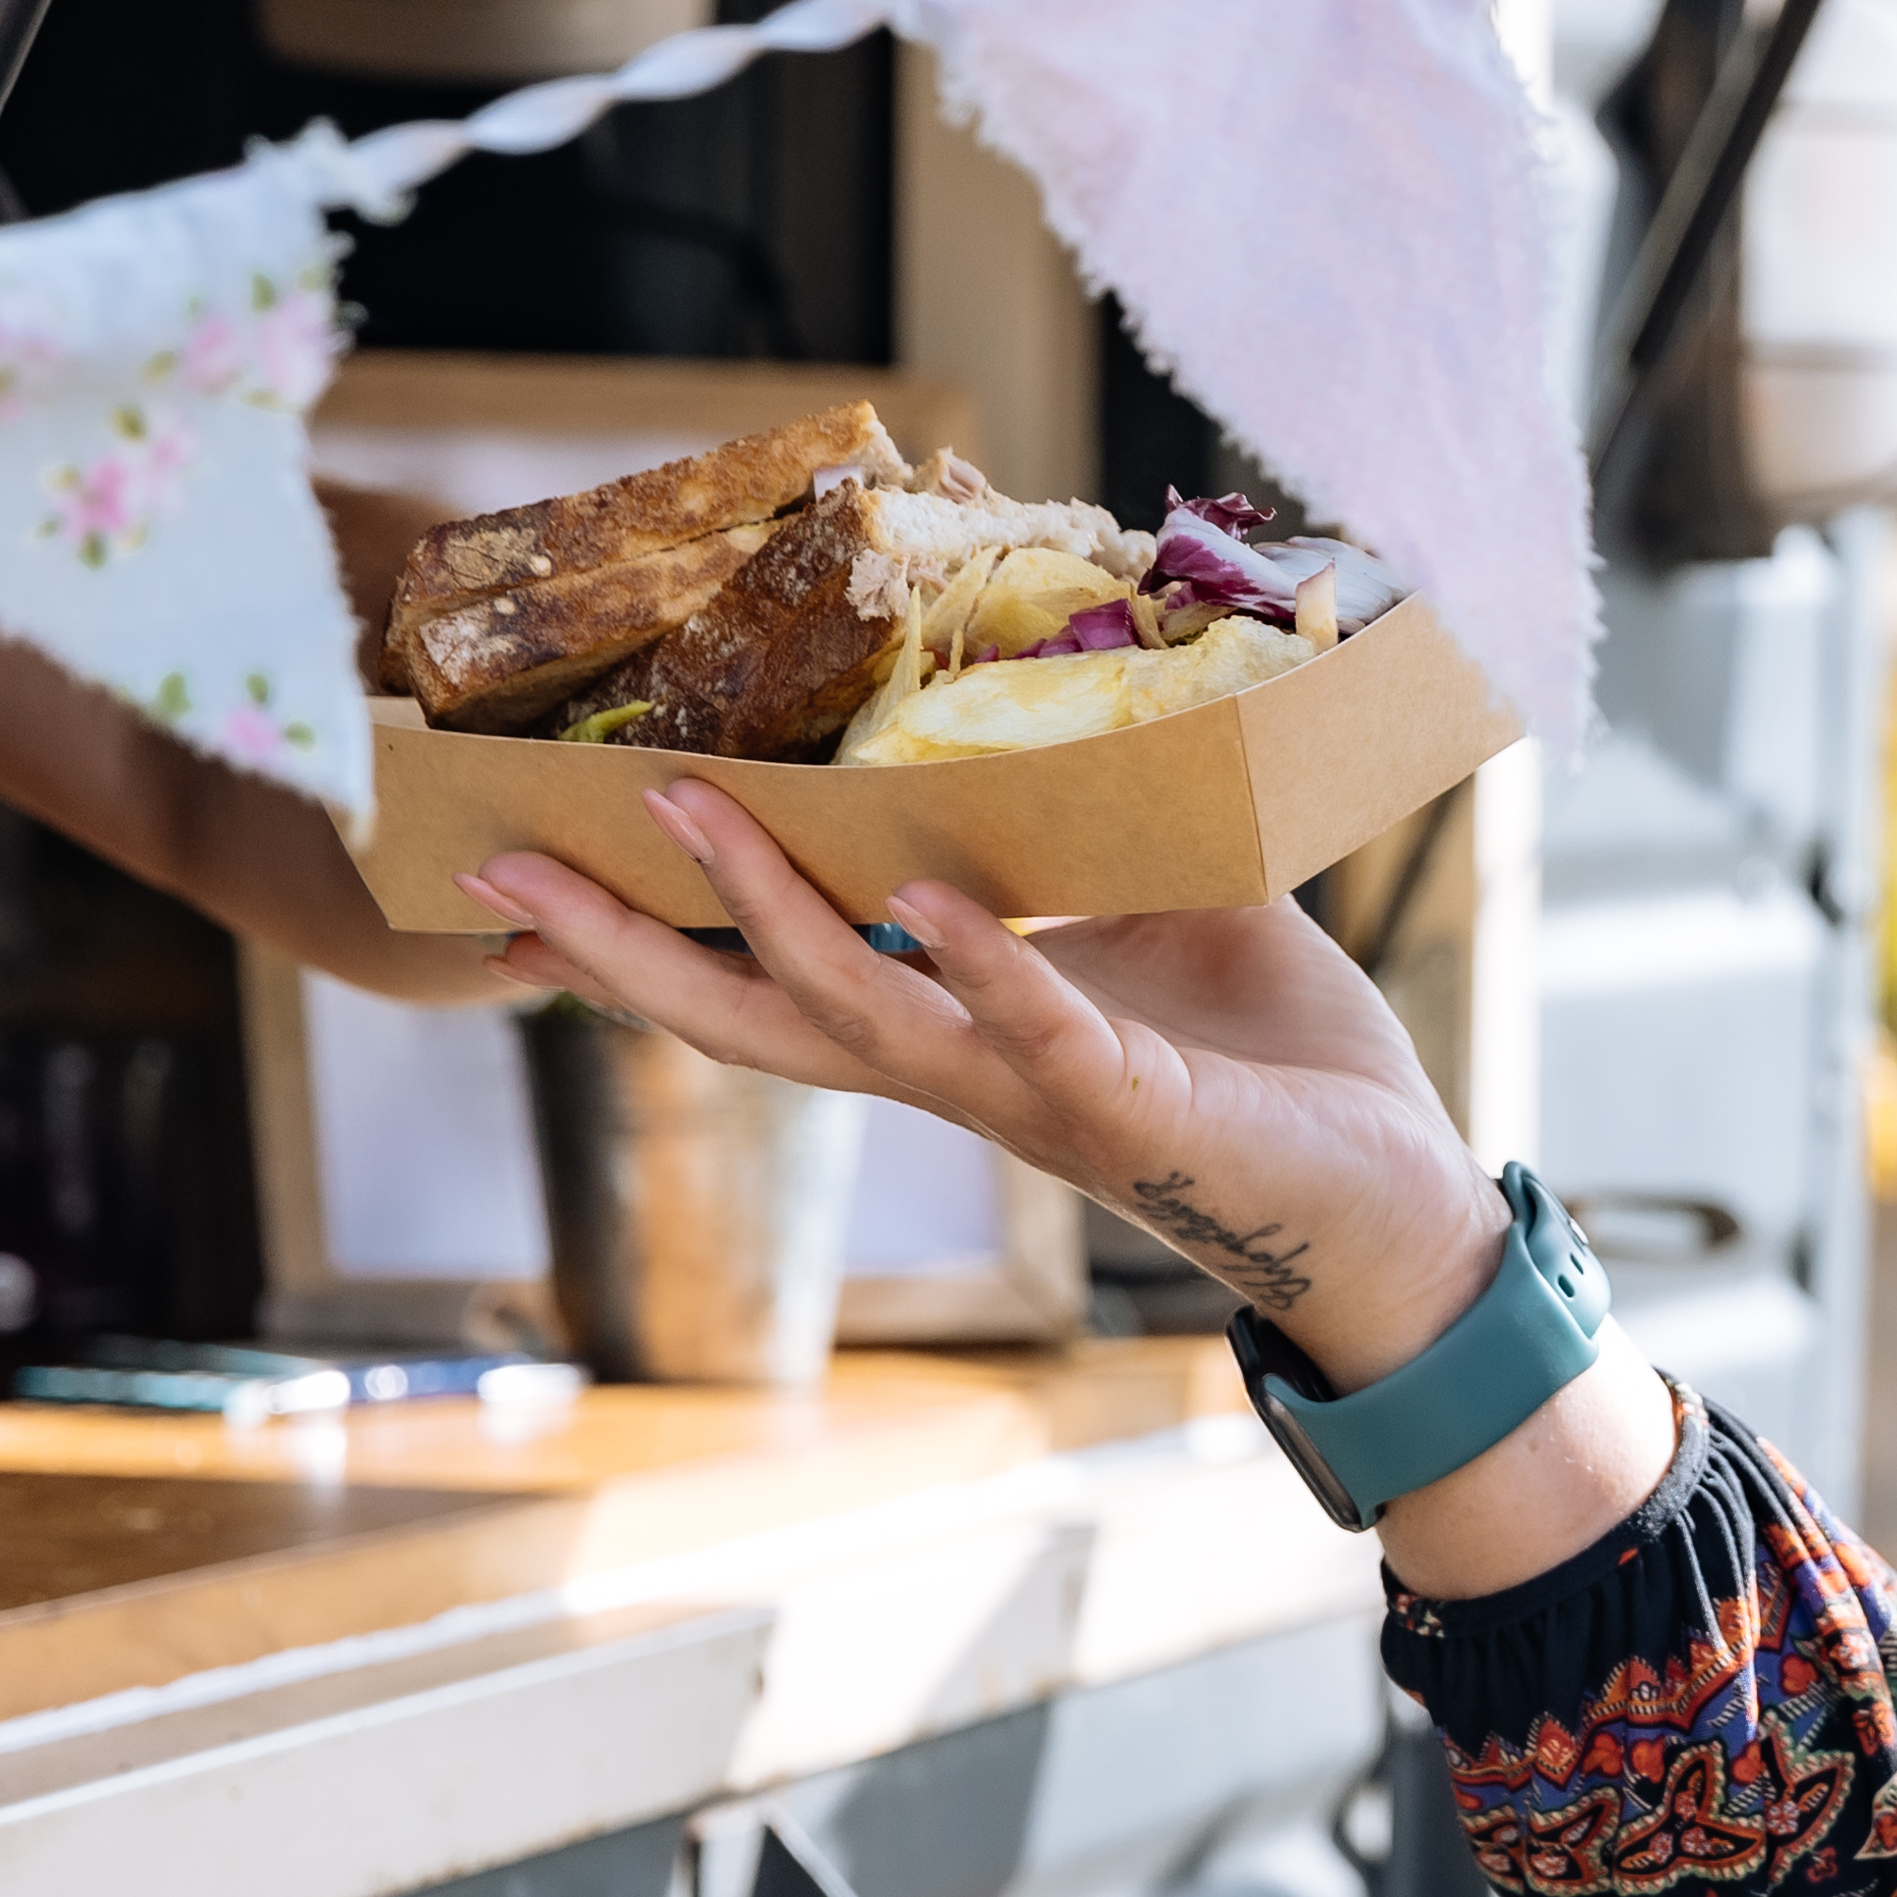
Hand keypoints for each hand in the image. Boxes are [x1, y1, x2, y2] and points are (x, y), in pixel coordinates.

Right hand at [457, 781, 1495, 1384]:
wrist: (1398, 1203)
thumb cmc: (1275, 1064)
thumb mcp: (1167, 914)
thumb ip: (1096, 831)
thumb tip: (1061, 693)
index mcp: (953, 1029)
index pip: (764, 983)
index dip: (637, 939)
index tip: (507, 880)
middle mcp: (964, 1077)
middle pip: (750, 1016)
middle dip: (623, 943)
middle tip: (498, 861)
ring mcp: (1039, 1100)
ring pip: (864, 1023)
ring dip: (774, 918)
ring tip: (690, 812)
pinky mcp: (1137, 1116)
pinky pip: (1042, 1035)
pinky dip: (989, 970)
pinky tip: (936, 903)